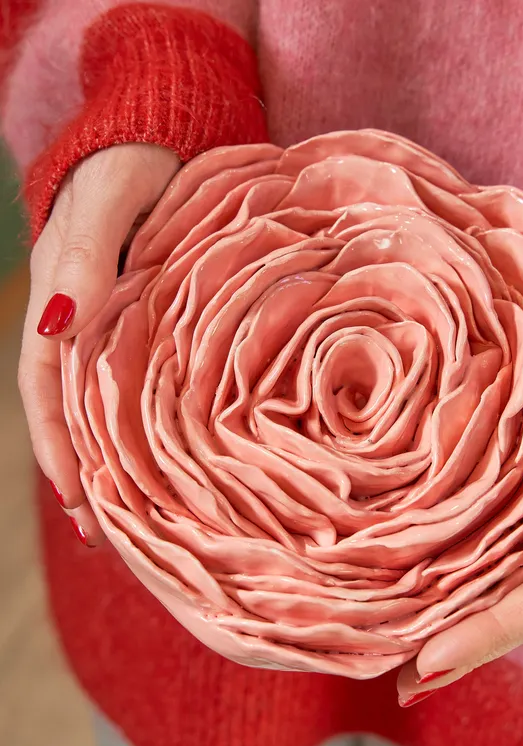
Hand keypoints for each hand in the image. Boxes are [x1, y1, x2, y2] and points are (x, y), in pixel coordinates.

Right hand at [19, 143, 180, 545]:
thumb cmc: (133, 160)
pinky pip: (150, 380)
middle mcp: (86, 323)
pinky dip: (155, 422)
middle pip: (78, 412)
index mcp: (60, 303)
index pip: (48, 392)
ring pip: (113, 404)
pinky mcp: (158, 321)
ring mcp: (122, 324)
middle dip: (91, 474)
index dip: (60, 449)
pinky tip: (176, 457)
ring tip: (147, 517)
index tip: (80, 504)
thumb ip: (83, 257)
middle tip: (114, 538)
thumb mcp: (104, 201)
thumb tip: (56, 326)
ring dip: (124, 459)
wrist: (167, 132)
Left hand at [398, 342, 522, 704]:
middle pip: (516, 605)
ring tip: (402, 637)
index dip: (489, 637)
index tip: (432, 663)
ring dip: (454, 609)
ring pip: (501, 575)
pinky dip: (461, 556)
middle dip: (463, 646)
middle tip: (404, 683)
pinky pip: (497, 533)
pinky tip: (426, 567)